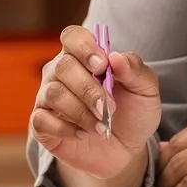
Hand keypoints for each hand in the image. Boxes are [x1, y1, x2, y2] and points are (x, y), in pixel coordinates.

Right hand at [31, 25, 160, 179]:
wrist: (126, 149)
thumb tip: (115, 57)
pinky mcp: (41, 124)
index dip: (84, 47)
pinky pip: (42, 120)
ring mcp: (47, 97)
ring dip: (81, 112)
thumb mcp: (146, 91)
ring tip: (101, 125)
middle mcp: (61, 72)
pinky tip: (83, 134)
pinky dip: (66, 129)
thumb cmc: (133, 113)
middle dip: (89, 89)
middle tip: (110, 108)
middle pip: (63, 66)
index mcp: (84, 56)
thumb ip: (135, 70)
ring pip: (53, 94)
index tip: (103, 66)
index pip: (72, 36)